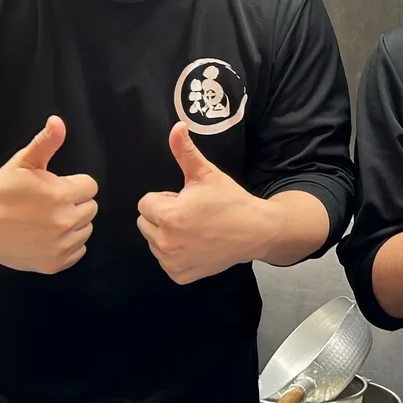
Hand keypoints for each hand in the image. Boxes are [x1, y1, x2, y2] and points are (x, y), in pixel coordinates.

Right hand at [0, 116, 97, 273]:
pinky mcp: (54, 263)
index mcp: (62, 195)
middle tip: (48, 204)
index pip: (90, 186)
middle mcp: (65, 221)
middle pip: (91, 208)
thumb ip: (45, 142)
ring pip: (86, 230)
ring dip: (73, 224)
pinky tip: (47, 236)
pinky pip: (78, 251)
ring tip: (46, 220)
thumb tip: (58, 122)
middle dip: (75, 203)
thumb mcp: (23, 162)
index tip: (54, 188)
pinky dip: (67, 244)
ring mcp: (60, 245)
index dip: (73, 185)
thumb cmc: (0, 192)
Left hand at [137, 123, 268, 284]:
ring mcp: (172, 262)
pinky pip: (165, 261)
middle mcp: (165, 242)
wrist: (256, 231)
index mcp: (168, 216)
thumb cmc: (231, 201)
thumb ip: (186, 152)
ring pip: (153, 242)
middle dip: (162, 216)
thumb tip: (176, 126)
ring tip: (195, 229)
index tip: (186, 200)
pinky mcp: (179, 275)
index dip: (166, 198)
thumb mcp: (207, 174)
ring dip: (167, 234)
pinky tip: (197, 245)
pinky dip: (176, 254)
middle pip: (145, 223)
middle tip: (191, 213)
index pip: (145, 203)